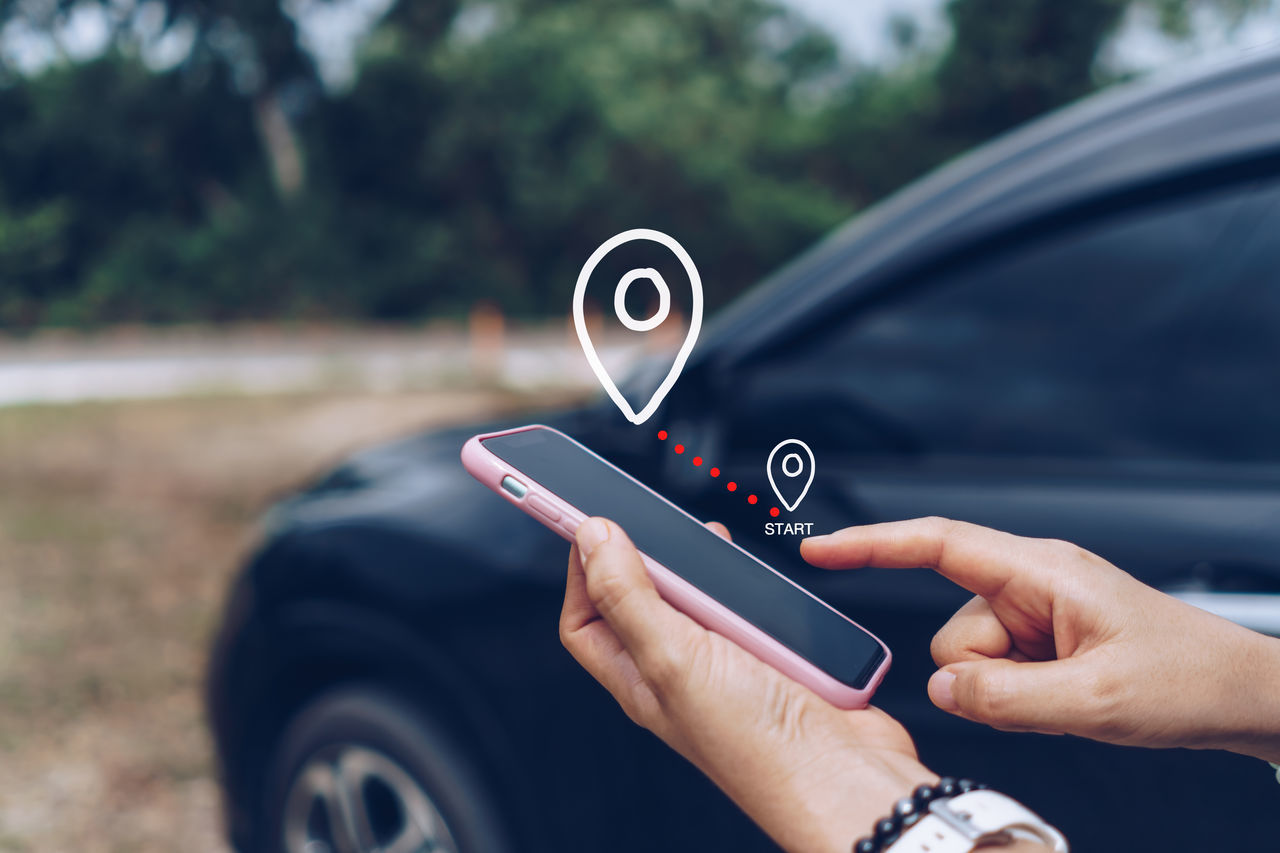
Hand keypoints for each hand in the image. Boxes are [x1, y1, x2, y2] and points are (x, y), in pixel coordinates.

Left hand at [561, 517, 935, 852]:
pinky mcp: (774, 652)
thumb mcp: (673, 659)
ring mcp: (728, 661)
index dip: (583, 570)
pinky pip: (755, 605)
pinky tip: (764, 589)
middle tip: (666, 529)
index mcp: (637, 678)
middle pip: (645, 596)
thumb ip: (628, 596)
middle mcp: (677, 670)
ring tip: (720, 555)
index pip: (586, 617)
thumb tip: (591, 539)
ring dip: (712, 574)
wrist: (844, 776)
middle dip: (655, 557)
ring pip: (704, 596)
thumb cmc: (755, 745)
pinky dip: (759, 590)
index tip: (589, 521)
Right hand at [802, 518, 1279, 762]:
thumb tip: (940, 689)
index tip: (820, 550)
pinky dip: (1016, 694)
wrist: (1237, 694)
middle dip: (983, 675)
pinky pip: (992, 673)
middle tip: (1050, 693)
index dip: (871, 544)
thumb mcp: (1096, 698)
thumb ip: (1006, 697)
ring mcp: (1034, 612)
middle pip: (950, 628)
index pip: (937, 543)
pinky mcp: (1039, 639)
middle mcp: (1030, 583)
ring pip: (968, 659)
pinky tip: (1065, 695)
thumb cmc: (1187, 677)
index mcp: (1041, 570)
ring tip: (1068, 694)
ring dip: (1005, 689)